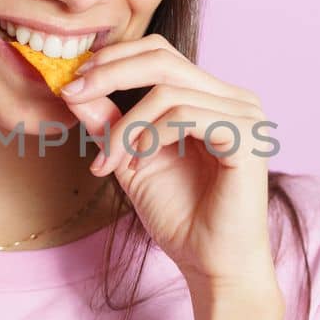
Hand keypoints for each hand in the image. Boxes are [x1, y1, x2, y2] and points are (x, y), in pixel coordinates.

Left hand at [58, 34, 279, 299]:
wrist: (212, 266)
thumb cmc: (181, 217)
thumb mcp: (130, 160)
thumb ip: (108, 123)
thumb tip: (72, 88)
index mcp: (211, 97)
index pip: (159, 53)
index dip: (114, 60)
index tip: (72, 84)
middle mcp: (233, 98)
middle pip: (162, 57)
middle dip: (109, 73)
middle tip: (72, 95)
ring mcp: (245, 115)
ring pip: (166, 92)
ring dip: (124, 127)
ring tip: (108, 162)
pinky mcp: (246, 138)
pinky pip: (185, 116)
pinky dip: (149, 137)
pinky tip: (134, 166)